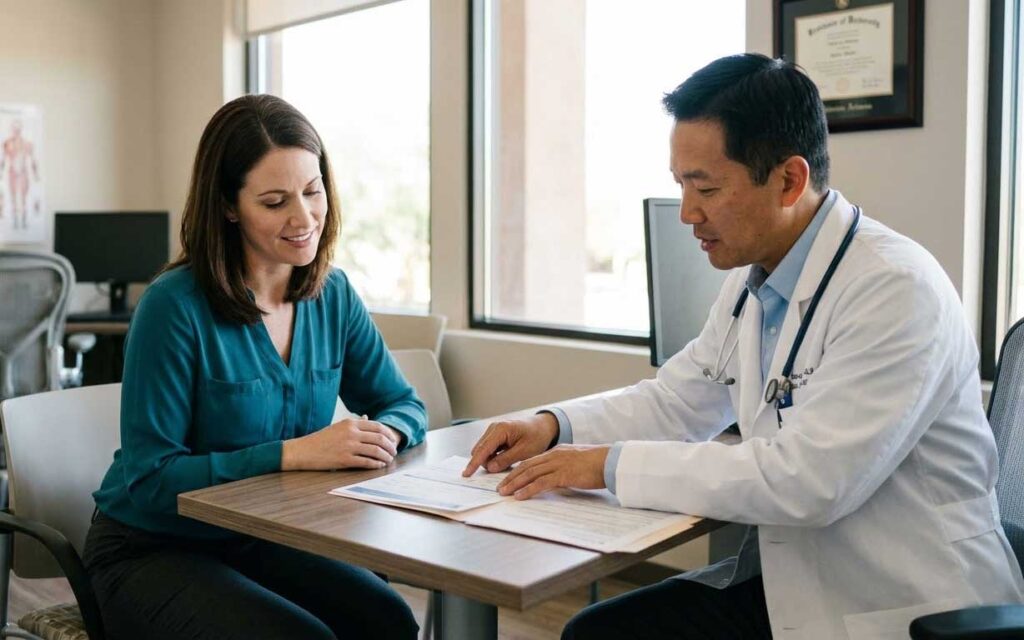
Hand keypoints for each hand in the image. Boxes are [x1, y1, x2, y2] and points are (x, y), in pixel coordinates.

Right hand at [281, 417, 398, 470]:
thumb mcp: (338, 427)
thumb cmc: (321, 439)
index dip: (388, 434)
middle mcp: (351, 433)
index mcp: (350, 423)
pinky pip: (366, 462)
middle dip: (390, 446)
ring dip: (385, 456)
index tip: (392, 441)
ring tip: (388, 459)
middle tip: (393, 451)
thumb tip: (367, 418)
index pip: (377, 426)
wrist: (304, 451)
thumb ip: (354, 424)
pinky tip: (379, 466)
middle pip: (379, 438)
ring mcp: (348, 446)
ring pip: (375, 451)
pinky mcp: (345, 460)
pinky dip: (376, 464)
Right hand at [462, 413, 558, 476]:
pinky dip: (494, 457)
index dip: (474, 463)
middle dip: (486, 463)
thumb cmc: (537, 436)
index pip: (483, 449)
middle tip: (505, 467)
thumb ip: (506, 459)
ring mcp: (493, 431)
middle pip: (480, 451)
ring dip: (491, 460)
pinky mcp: (495, 436)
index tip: (466, 474)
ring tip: (510, 460)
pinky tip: (506, 458)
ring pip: (483, 451)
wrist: (543, 427)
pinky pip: (488, 449)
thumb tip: (490, 467)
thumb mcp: (524, 451)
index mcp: (501, 429)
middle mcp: (494, 428)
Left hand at [497, 445, 609, 499]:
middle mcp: (554, 456)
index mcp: (557, 452)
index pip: (532, 461)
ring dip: (515, 484)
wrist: (612, 461)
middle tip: (500, 487)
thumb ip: (565, 469)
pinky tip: (520, 496)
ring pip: (530, 473)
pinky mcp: (564, 474)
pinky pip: (541, 482)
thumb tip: (556, 480)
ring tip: (504, 493)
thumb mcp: (577, 463)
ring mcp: (558, 464)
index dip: (518, 470)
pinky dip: (528, 489)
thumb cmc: (599, 464)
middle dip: (511, 477)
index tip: (508, 479)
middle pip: (527, 466)